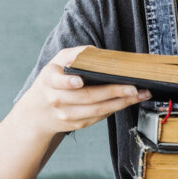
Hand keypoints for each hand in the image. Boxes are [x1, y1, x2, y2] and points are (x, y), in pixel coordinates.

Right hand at [24, 46, 150, 133]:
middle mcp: (56, 99)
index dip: (68, 82)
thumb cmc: (54, 79)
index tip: (80, 82)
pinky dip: (115, 108)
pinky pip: (98, 117)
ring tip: (140, 94)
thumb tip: (98, 53)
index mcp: (49, 79)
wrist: (37, 112)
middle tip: (133, 87)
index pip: (58, 81)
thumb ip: (75, 55)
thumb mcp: (57, 62)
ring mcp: (66, 115)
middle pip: (86, 97)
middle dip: (112, 92)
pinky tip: (129, 101)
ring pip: (96, 110)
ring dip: (120, 103)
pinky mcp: (76, 124)